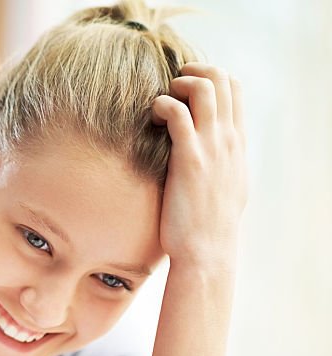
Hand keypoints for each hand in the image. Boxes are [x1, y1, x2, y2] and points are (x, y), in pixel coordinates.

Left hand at [152, 62, 247, 271]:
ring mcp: (211, 147)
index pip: (235, 89)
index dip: (209, 76)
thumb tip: (211, 156)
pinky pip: (179, 114)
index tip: (185, 88)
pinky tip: (152, 117)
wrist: (207, 250)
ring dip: (179, 84)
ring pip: (205, 88)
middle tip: (170, 86)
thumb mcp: (226, 186)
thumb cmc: (209, 224)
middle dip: (194, 71)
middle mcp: (228, 139)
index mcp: (237, 143)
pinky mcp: (189, 159)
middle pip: (222, 79)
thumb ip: (222, 163)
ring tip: (162, 102)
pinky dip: (163, 105)